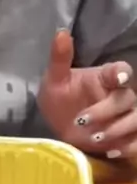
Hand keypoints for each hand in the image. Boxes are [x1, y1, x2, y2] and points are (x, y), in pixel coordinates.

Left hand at [38, 30, 136, 158]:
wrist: (57, 125)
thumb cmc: (59, 97)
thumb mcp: (55, 78)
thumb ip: (60, 57)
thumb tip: (61, 32)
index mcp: (104, 77)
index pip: (121, 70)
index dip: (122, 73)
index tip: (119, 78)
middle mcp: (119, 95)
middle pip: (127, 99)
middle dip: (106, 111)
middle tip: (81, 120)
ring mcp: (125, 116)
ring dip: (118, 130)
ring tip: (94, 138)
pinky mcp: (127, 137)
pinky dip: (128, 146)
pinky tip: (110, 151)